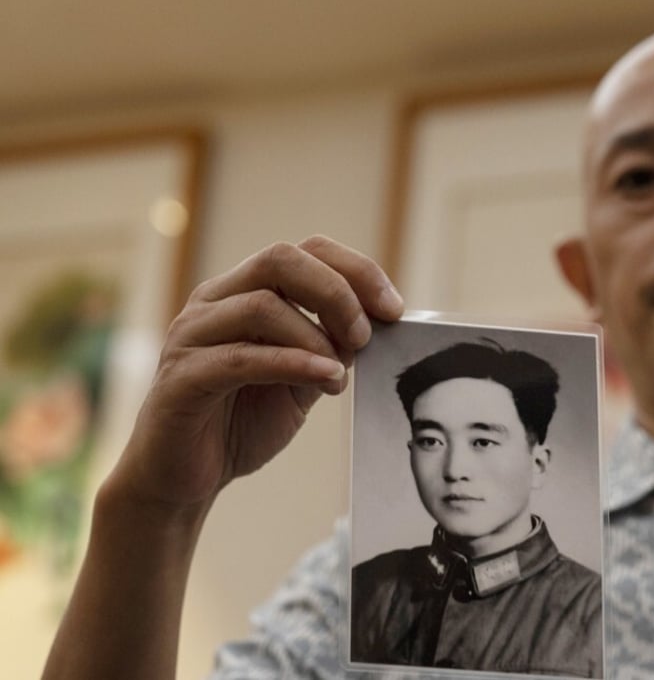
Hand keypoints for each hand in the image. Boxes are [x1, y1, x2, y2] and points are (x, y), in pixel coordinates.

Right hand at [109, 236, 402, 509]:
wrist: (186, 479)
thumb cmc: (241, 423)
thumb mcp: (302, 380)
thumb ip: (331, 349)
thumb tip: (378, 326)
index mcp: (244, 291)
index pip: (306, 251)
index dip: (357, 271)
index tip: (394, 309)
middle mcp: (214, 301)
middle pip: (281, 259)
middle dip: (337, 293)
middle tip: (365, 336)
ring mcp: (192, 334)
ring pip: (262, 306)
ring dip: (317, 338)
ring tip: (340, 375)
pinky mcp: (181, 376)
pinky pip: (241, 358)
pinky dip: (292, 364)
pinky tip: (325, 380)